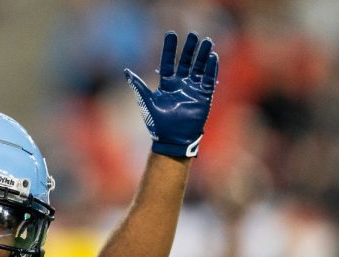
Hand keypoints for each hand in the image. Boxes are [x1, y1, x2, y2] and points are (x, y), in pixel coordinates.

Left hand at [125, 32, 218, 157]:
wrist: (173, 140)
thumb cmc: (159, 124)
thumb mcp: (147, 102)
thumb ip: (139, 86)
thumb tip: (126, 72)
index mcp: (167, 85)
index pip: (168, 62)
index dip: (170, 49)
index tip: (171, 34)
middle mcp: (181, 84)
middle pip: (186, 62)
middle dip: (190, 49)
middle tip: (194, 35)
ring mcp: (193, 90)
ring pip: (199, 68)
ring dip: (203, 55)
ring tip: (207, 41)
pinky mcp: (204, 96)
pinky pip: (208, 80)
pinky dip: (211, 69)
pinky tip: (213, 57)